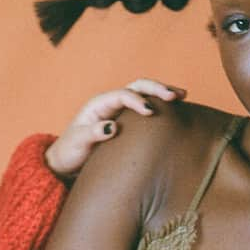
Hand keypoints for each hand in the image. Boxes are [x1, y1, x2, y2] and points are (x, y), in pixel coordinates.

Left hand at [45, 79, 184, 176]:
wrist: (66, 162)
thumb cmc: (70, 152)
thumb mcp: (78, 143)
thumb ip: (92, 134)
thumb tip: (112, 127)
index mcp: (99, 105)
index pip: (122, 95)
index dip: (137, 100)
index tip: (150, 111)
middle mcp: (111, 104)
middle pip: (137, 87)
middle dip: (156, 89)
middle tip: (176, 96)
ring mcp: (119, 112)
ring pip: (144, 94)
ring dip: (162, 93)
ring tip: (182, 96)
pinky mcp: (127, 122)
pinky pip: (145, 109)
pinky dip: (160, 106)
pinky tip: (176, 110)